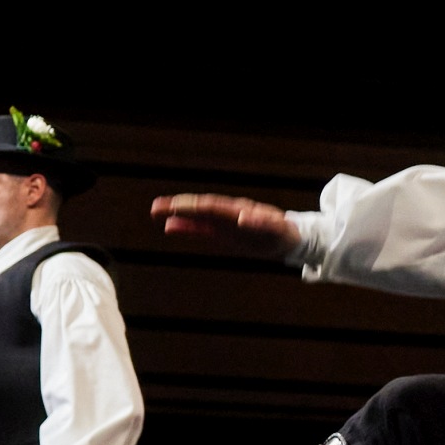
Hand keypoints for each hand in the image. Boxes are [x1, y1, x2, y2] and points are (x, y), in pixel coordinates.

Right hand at [152, 190, 299, 257]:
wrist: (288, 238)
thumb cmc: (283, 233)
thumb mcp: (276, 230)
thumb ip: (261, 224)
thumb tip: (243, 217)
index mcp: (239, 211)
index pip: (212, 206)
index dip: (194, 206)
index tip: (177, 206)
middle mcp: (228, 213)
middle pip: (199, 207)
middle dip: (178, 206)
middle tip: (156, 206)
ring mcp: (223, 223)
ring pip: (197, 216)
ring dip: (177, 214)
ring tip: (156, 211)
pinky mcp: (222, 233)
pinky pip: (201, 229)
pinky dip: (185, 227)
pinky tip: (169, 226)